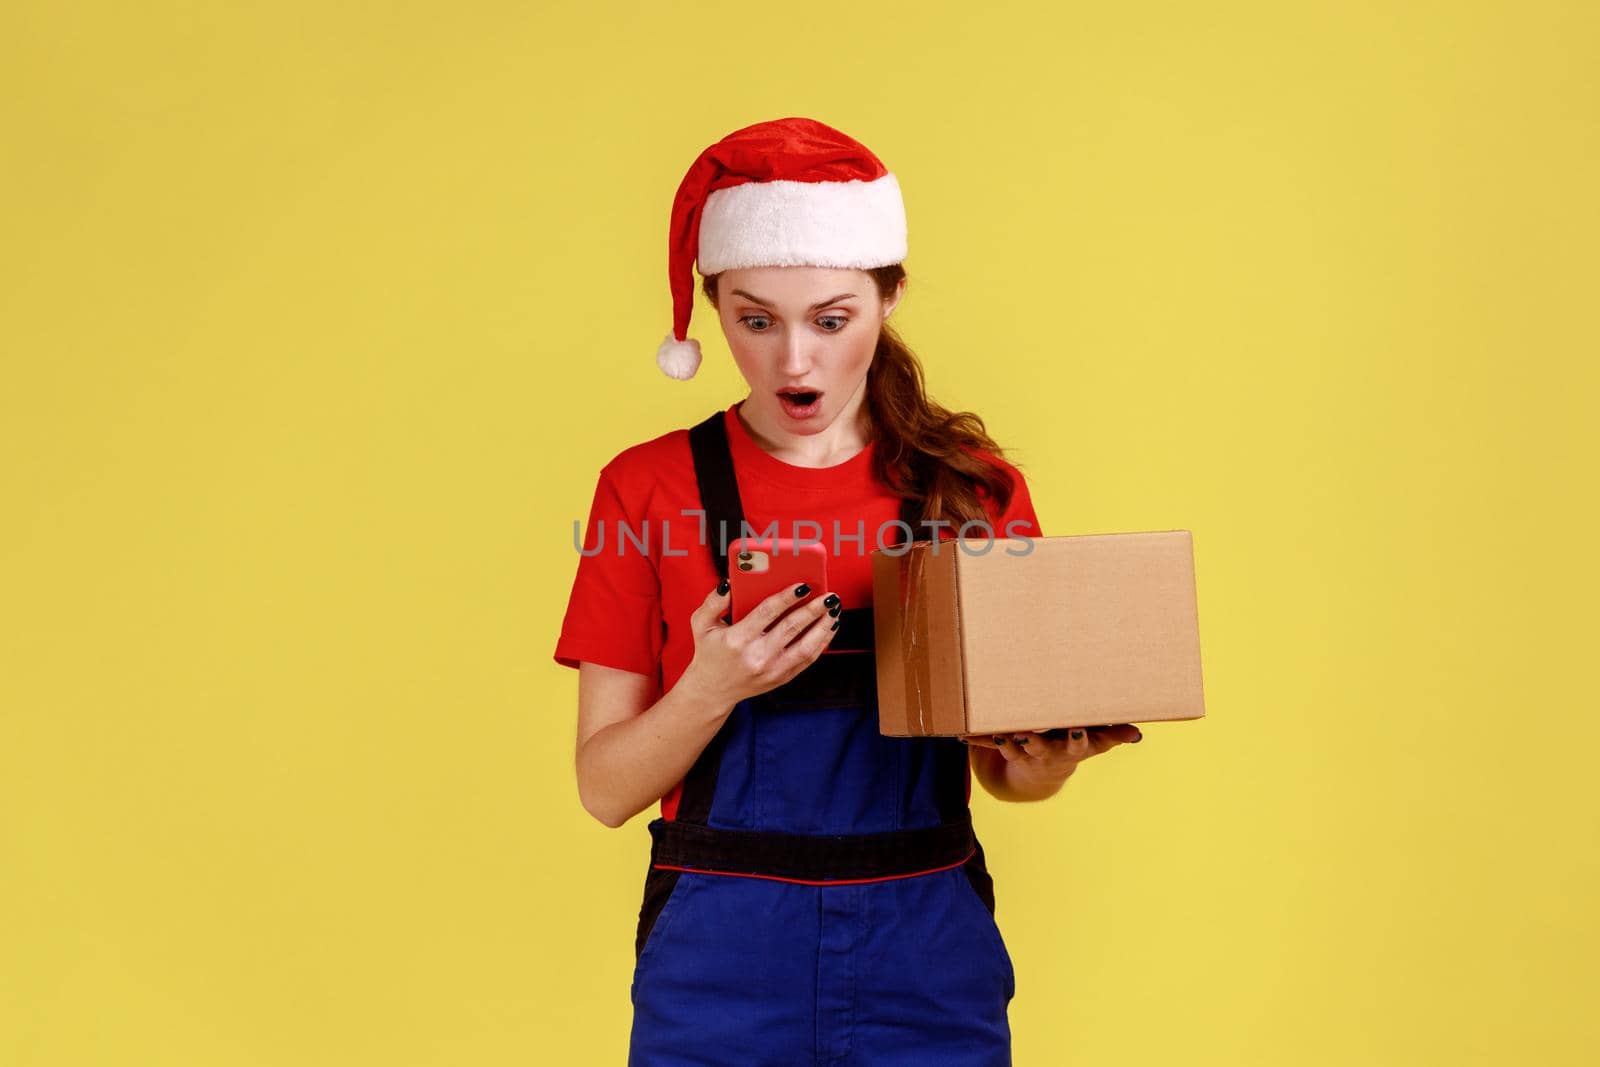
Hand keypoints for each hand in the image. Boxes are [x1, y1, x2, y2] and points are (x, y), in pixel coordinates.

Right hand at [681, 579, 841, 705]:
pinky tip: (828, 627)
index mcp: (737, 639)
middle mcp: (757, 656)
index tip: (803, 586)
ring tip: (834, 611)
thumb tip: (729, 584)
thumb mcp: (701, 624)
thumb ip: (713, 602)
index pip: (767, 613)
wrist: (713, 691)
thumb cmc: (709, 653)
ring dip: (824, 627)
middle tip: (829, 596)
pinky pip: (808, 659)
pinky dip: (822, 643)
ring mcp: (772, 670)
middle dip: (814, 610)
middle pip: (792, 628)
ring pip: (806, 647)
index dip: (787, 597)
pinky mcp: (782, 678)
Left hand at [960, 724, 1142, 776]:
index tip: (1076, 728)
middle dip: (1035, 741)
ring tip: (999, 733)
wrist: (1047, 772)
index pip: (1076, 745)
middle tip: (1027, 731)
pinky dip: (977, 741)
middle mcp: (1047, 753)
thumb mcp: (1097, 744)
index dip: (1076, 738)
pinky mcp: (1008, 750)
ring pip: (1014, 749)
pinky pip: (991, 745)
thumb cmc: (1075, 746)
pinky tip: (962, 736)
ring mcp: (1026, 754)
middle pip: (1041, 747)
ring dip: (1006, 742)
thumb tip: (1137, 733)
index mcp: (1070, 750)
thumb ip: (1114, 736)